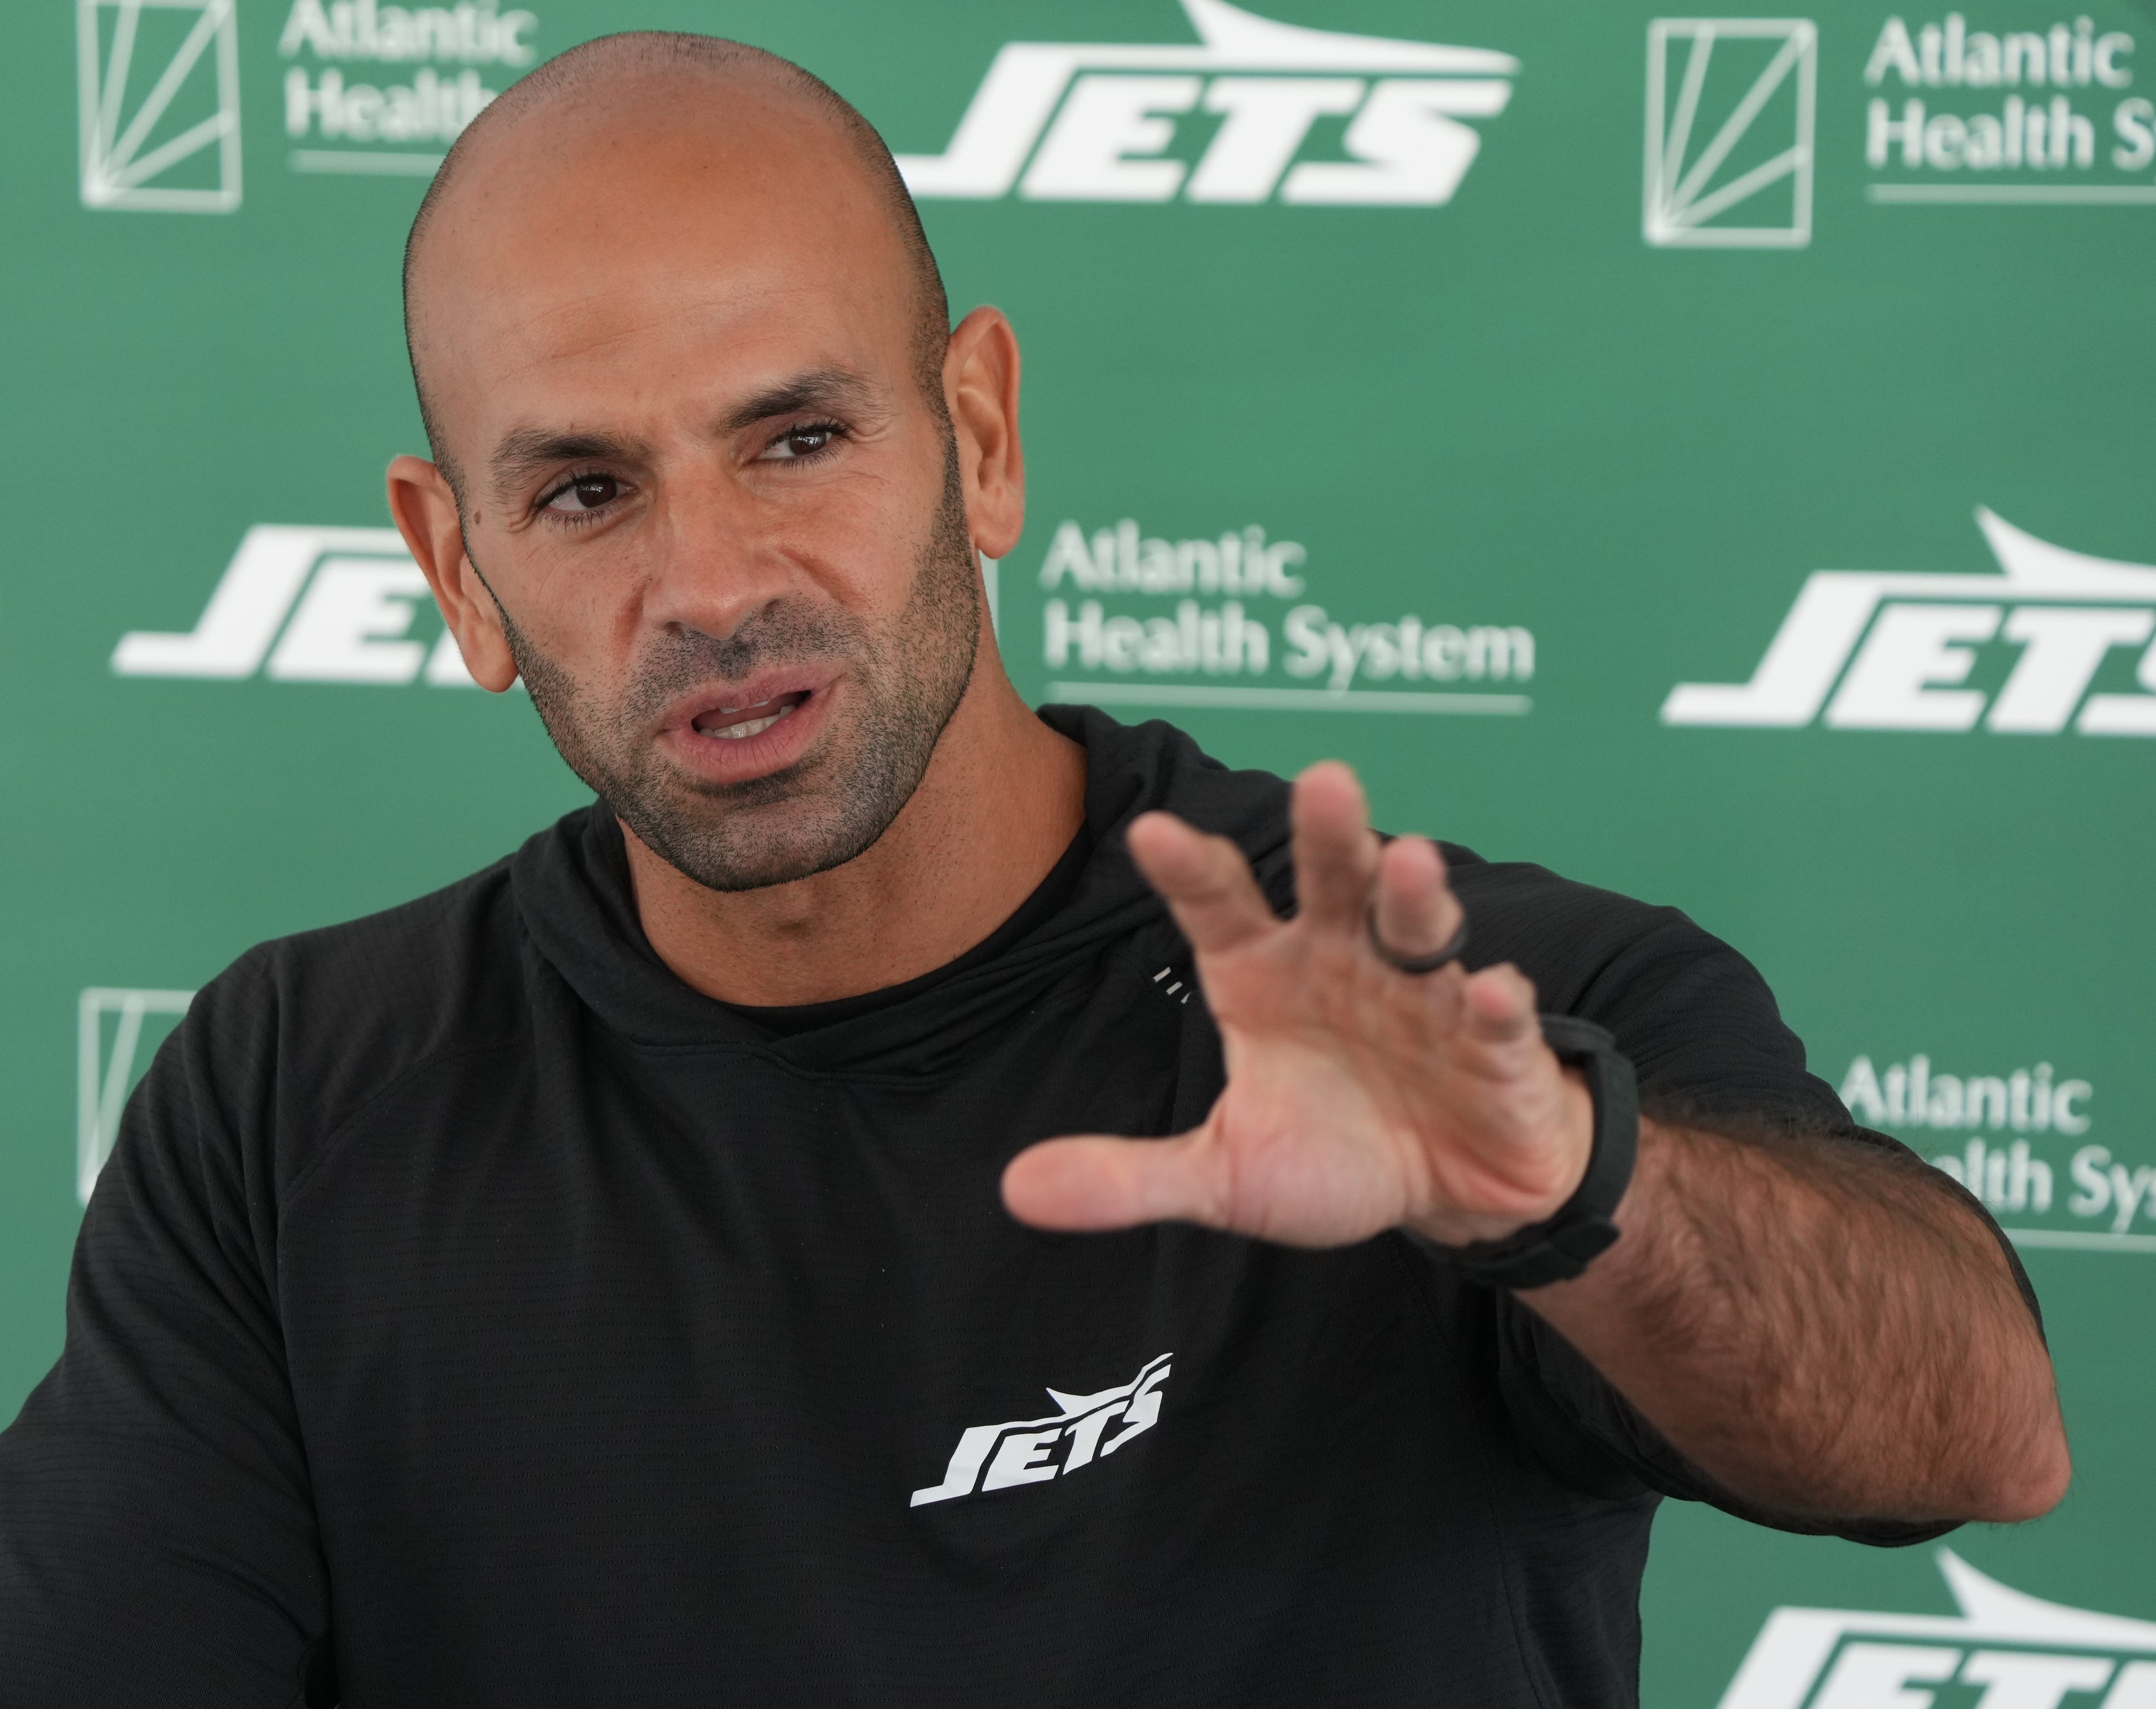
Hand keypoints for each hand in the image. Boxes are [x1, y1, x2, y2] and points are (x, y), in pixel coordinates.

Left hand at [1002, 763, 1592, 1248]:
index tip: (1152, 832)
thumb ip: (1130, 1175)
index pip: (1219, 906)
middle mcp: (1341, 961)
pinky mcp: (1492, 1043)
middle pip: (1332, 881)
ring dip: (1414, 894)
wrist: (1450, 1194)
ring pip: (1415, 928)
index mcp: (1263, 976)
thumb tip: (1016, 1190)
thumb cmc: (1334, 1156)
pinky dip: (1493, 1003)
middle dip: (1328, 833)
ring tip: (1408, 860)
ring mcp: (1421, 995)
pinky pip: (1494, 1016)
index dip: (1190, 870)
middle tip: (1325, 781)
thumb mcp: (1224, 1174)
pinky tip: (1487, 990)